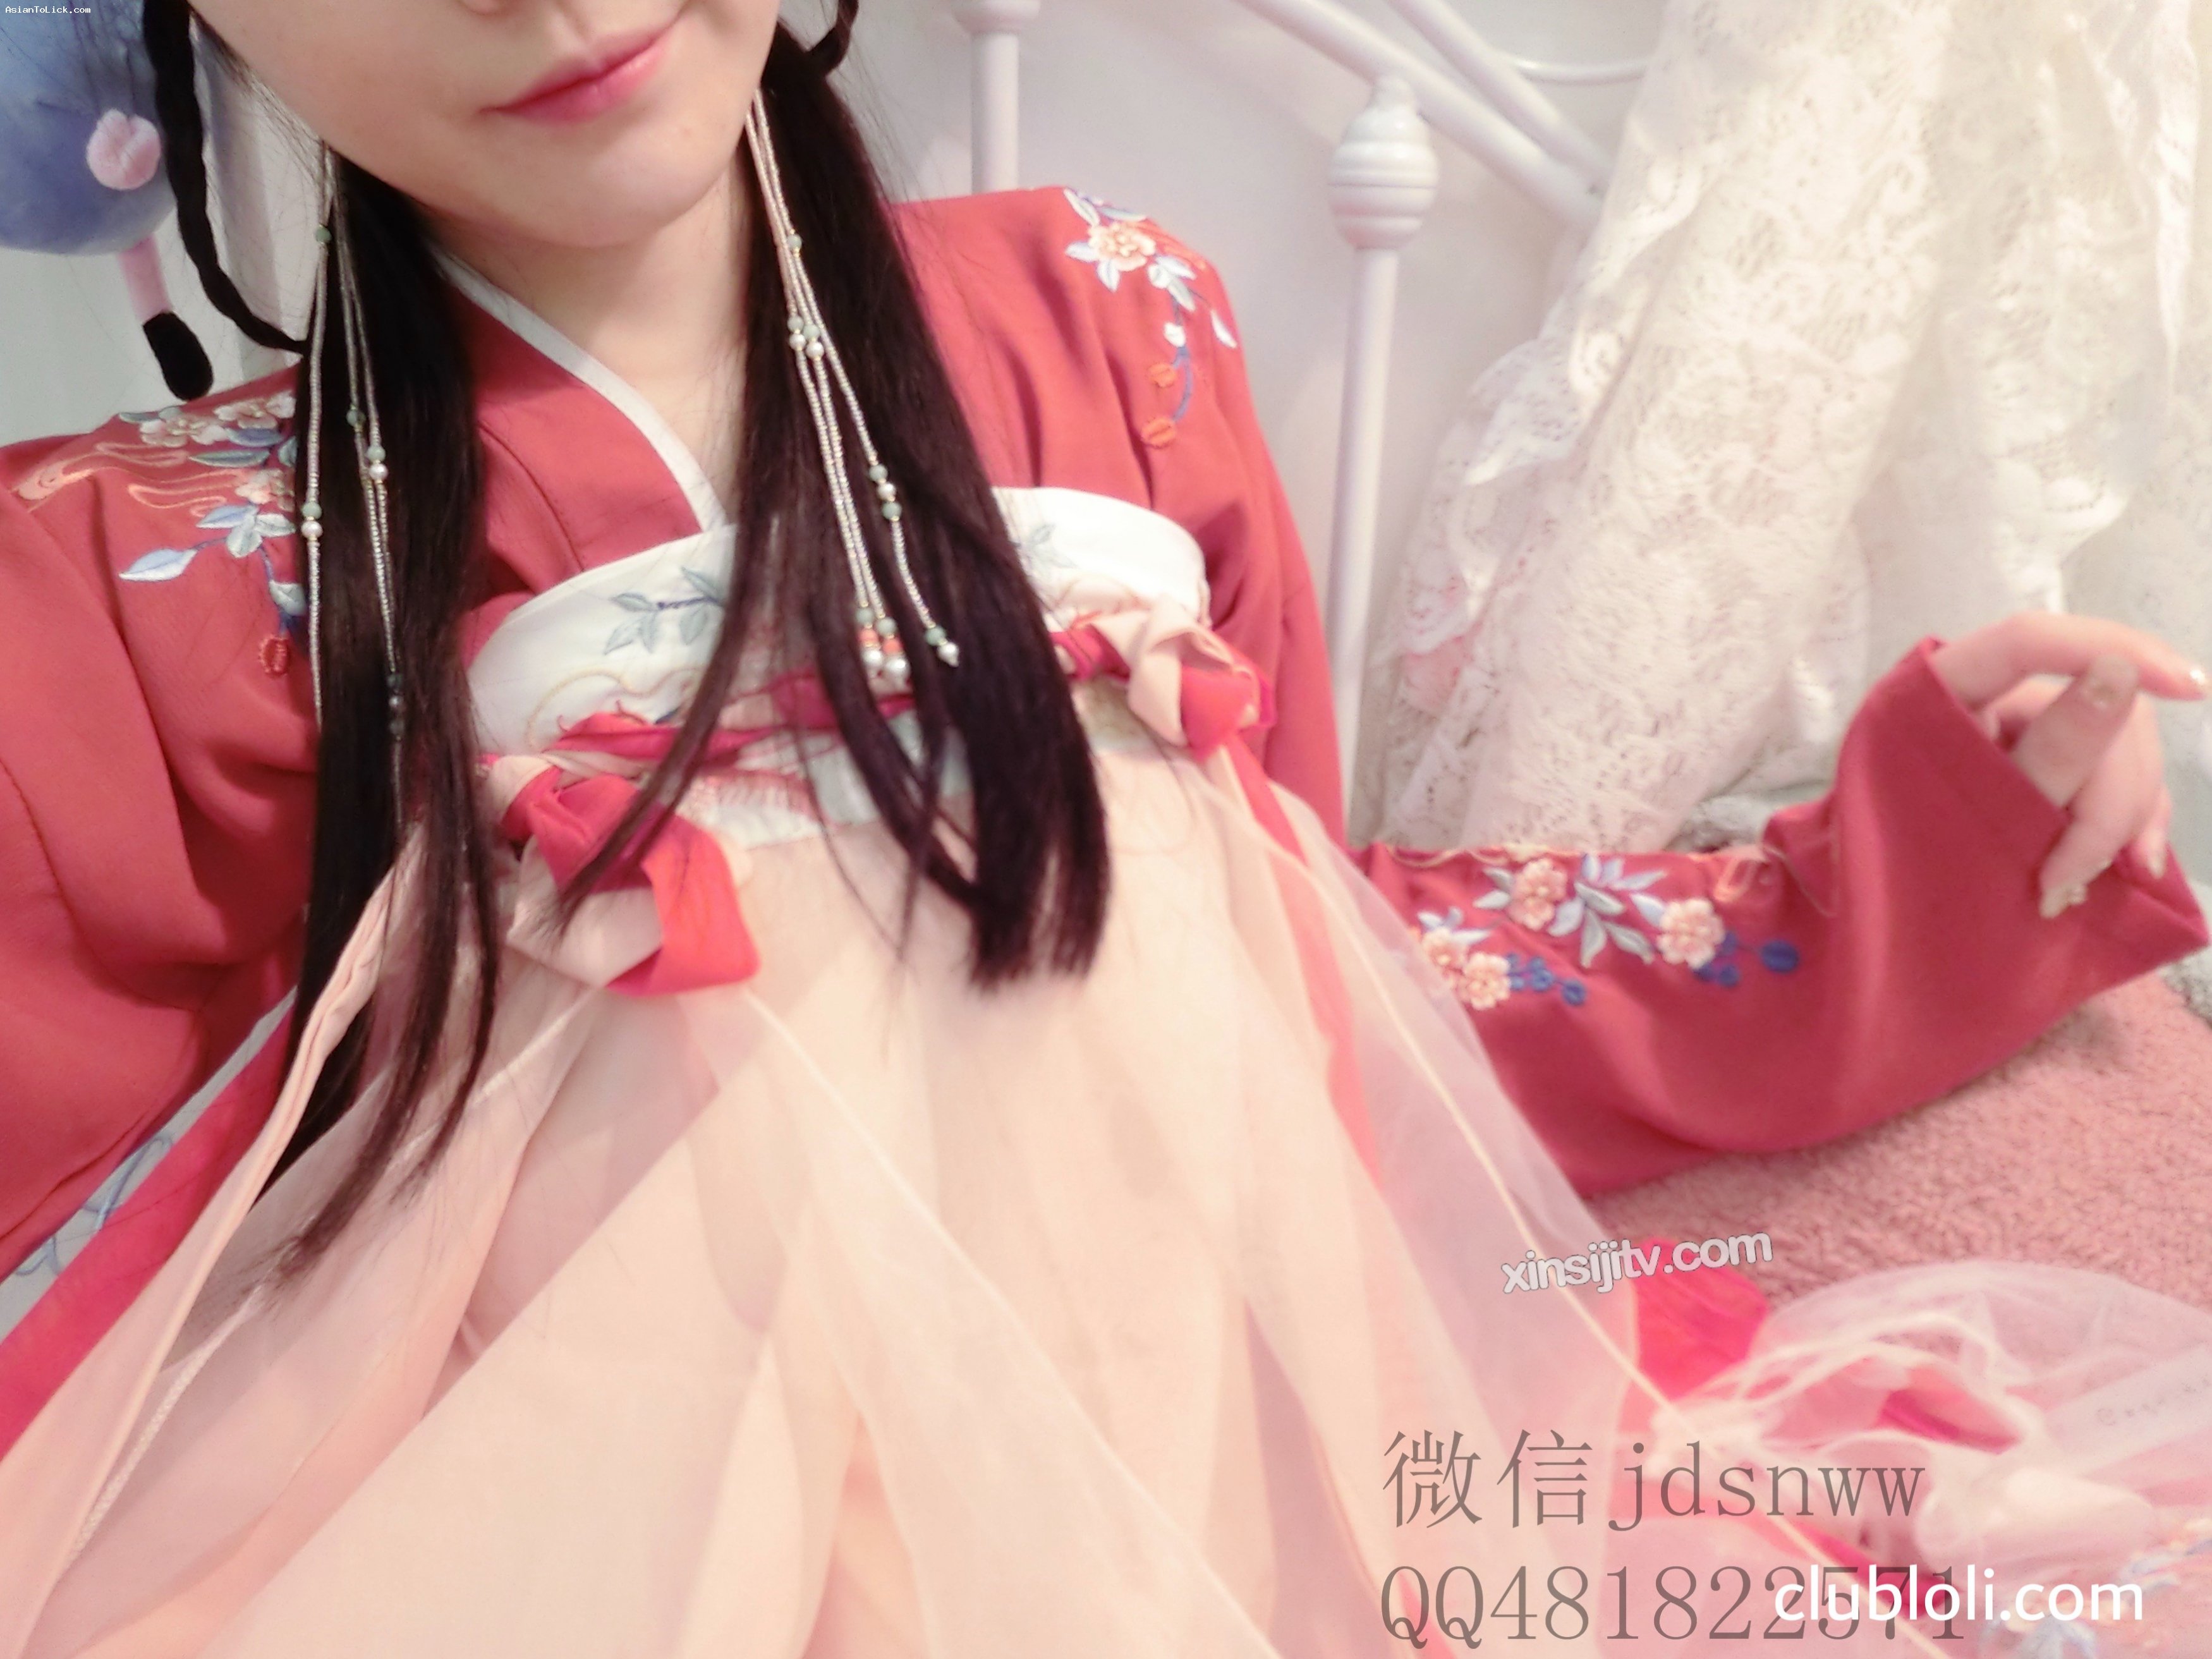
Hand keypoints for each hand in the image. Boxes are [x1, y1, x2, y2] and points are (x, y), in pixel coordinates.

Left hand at [1928, 614, 2206, 916]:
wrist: (1894, 904)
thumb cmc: (1911, 858)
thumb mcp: (1977, 813)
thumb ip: (2051, 752)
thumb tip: (2120, 671)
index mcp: (1943, 688)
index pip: (2032, 641)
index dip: (2114, 649)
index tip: (2193, 690)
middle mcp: (1997, 693)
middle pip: (2102, 705)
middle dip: (2106, 798)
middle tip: (2069, 874)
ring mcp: (2035, 727)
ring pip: (2128, 743)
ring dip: (2123, 817)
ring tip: (2078, 882)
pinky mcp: (2065, 767)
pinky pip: (2129, 778)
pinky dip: (2135, 823)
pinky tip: (2136, 865)